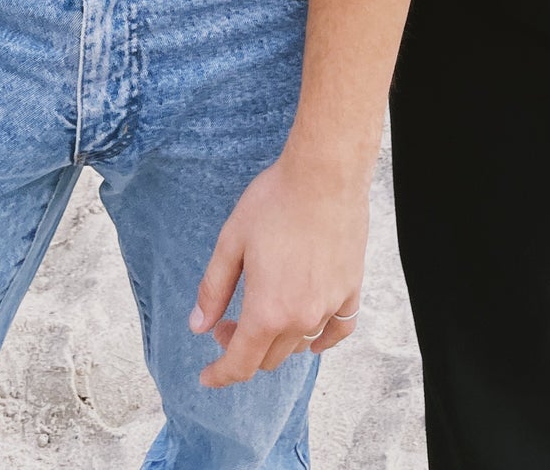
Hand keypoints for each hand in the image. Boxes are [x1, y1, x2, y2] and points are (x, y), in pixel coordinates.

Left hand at [189, 146, 368, 386]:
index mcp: (267, 311)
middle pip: (269, 358)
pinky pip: (338, 330)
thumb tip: (198, 326)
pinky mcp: (351, 287)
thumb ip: (213, 289)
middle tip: (226, 323)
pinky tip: (312, 337)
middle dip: (242, 350)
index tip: (207, 376)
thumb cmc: (275, 201)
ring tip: (261, 316)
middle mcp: (301, 317)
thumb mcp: (231, 241)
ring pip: (299, 345)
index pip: (240, 364)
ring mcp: (330, 304)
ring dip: (276, 342)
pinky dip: (322, 340)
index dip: (220, 375)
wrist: (325, 173)